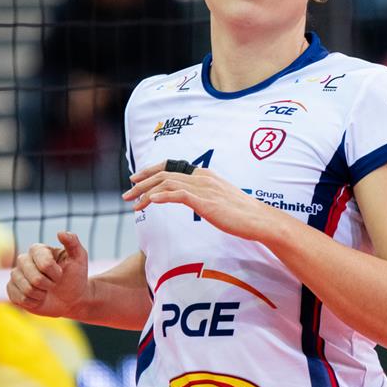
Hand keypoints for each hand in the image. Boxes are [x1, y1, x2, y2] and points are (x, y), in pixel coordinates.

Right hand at [7, 230, 88, 317]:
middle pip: (34, 278)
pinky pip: (20, 299)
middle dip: (49, 285)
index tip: (61, 274)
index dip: (56, 273)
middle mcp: (23, 260)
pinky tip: (38, 298)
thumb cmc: (75, 275)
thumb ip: (73, 242)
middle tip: (54, 283)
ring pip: (27, 290)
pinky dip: (34, 302)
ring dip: (42, 294)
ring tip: (46, 290)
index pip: (44, 264)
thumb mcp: (79, 257)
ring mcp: (16, 275)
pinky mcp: (11, 290)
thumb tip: (60, 232)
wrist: (71, 297)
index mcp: (37, 250)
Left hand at [122, 163, 276, 241]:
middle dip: (141, 183)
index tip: (135, 178)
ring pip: (167, 184)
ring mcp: (204, 188)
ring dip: (146, 192)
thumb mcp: (219, 199)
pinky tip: (150, 203)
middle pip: (164, 174)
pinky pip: (178, 195)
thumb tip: (192, 199)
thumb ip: (204, 195)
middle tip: (126, 194)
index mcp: (204, 174)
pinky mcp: (206, 202)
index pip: (171, 166)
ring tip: (133, 203)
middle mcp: (202, 177)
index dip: (150, 170)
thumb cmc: (241, 213)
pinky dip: (161, 197)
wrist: (259, 220)